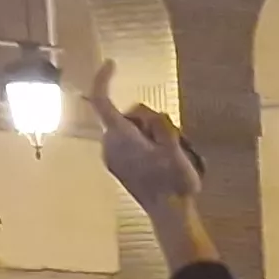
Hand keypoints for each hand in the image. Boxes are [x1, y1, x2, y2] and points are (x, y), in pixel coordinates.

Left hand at [87, 62, 204, 216]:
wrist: (170, 215)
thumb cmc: (174, 184)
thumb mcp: (176, 151)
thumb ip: (163, 128)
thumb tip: (154, 115)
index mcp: (121, 138)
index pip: (102, 101)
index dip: (104, 80)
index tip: (112, 64)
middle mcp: (110, 146)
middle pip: (125, 115)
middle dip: (146, 119)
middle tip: (169, 139)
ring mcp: (112, 158)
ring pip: (128, 129)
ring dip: (147, 133)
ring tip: (166, 154)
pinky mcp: (117, 167)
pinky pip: (127, 142)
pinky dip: (142, 143)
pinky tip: (159, 161)